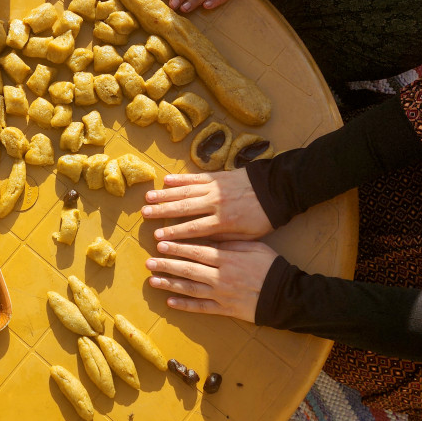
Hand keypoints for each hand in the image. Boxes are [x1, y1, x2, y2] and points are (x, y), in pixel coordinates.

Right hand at [141, 171, 271, 240]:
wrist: (277, 190)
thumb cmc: (264, 218)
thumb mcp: (248, 236)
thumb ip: (224, 240)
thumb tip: (203, 244)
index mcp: (223, 221)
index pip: (193, 228)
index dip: (173, 233)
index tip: (157, 237)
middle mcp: (215, 203)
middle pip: (183, 208)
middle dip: (162, 211)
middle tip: (144, 214)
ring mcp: (215, 188)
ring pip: (185, 191)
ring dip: (165, 194)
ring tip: (148, 197)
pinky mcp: (218, 176)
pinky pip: (195, 177)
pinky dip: (180, 179)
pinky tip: (166, 180)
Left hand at [146, 240, 277, 321]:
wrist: (285, 295)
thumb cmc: (270, 266)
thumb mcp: (253, 247)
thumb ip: (230, 243)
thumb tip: (209, 237)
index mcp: (227, 259)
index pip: (196, 251)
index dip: (177, 247)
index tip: (160, 242)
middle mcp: (220, 277)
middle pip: (188, 269)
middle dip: (167, 265)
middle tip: (149, 261)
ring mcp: (221, 295)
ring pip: (190, 289)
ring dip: (170, 284)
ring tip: (152, 280)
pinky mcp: (225, 310)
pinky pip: (201, 308)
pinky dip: (185, 306)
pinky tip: (170, 303)